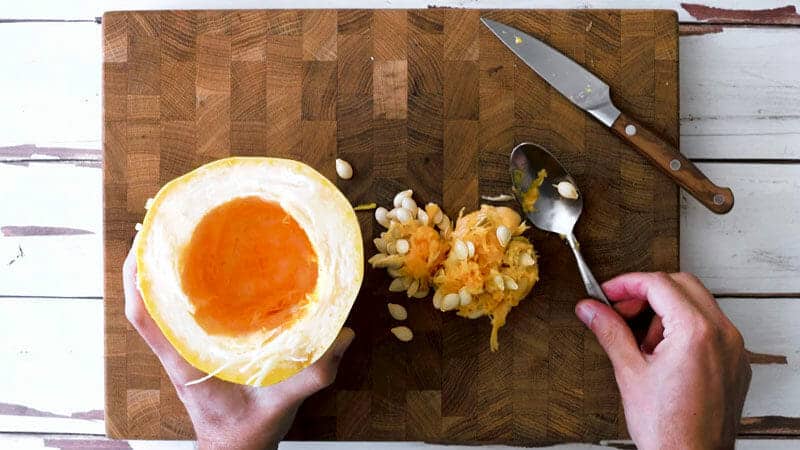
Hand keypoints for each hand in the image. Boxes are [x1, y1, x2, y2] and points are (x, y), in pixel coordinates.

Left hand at [123, 247, 353, 449]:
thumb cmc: (248, 432)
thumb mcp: (281, 404)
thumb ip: (312, 374)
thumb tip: (343, 336)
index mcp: (186, 364)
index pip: (145, 318)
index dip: (137, 279)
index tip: (143, 243)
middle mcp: (178, 353)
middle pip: (146, 301)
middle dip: (147, 260)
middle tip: (163, 220)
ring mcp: (184, 351)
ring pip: (159, 305)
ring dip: (161, 271)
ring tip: (179, 233)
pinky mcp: (197, 351)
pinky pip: (179, 314)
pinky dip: (181, 287)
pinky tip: (204, 266)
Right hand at [575, 272, 750, 449]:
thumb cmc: (668, 429)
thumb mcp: (629, 372)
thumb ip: (609, 332)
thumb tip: (590, 309)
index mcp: (696, 332)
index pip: (658, 284)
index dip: (627, 284)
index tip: (607, 293)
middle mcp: (722, 335)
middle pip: (682, 285)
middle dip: (648, 292)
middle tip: (621, 311)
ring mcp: (734, 349)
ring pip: (699, 304)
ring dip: (666, 311)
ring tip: (643, 343)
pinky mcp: (736, 364)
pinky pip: (711, 328)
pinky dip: (685, 328)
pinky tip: (663, 354)